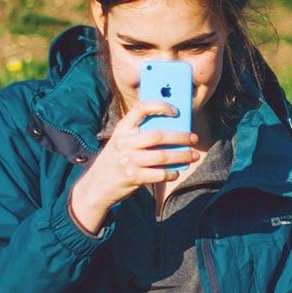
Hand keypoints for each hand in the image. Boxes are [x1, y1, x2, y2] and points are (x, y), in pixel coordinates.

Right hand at [68, 99, 200, 233]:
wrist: (97, 186)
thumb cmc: (116, 160)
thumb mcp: (122, 142)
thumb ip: (140, 134)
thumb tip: (174, 130)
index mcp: (122, 129)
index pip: (141, 109)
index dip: (160, 106)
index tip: (176, 111)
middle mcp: (124, 142)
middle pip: (159, 135)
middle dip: (181, 137)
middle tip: (194, 138)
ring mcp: (128, 160)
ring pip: (163, 156)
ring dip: (183, 156)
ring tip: (193, 155)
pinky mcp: (133, 177)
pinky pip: (160, 174)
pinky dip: (172, 173)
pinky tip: (176, 172)